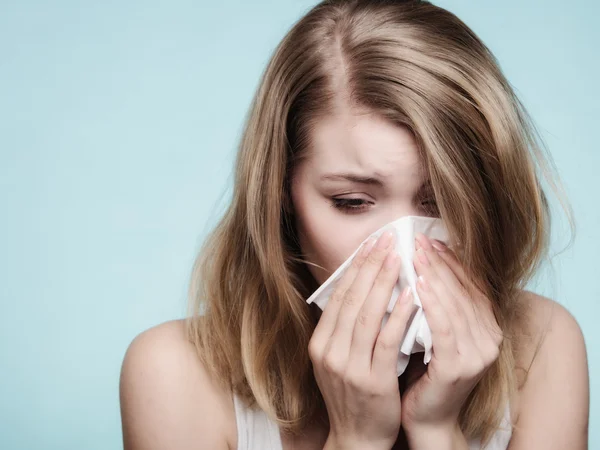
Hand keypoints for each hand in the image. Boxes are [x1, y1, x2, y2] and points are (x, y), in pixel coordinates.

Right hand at [308, 230, 416, 449]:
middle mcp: (329, 351)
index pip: (338, 296)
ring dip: (384, 282)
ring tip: (399, 257)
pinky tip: (411, 295)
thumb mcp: (338, 359)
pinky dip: (399, 315)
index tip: (371, 244)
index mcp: (320, 343)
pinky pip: (386, 340)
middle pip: (352, 299)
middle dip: (370, 266)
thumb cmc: (353, 394)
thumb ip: (344, 329)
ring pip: (367, 314)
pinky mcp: (372, 379)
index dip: (356, 268)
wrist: (357, 437)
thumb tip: (360, 289)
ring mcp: (348, 366)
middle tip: (386, 239)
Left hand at [400, 233, 502, 435]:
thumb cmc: (426, 371)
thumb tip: (425, 265)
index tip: (431, 240)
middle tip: (419, 240)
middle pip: (463, 291)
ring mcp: (476, 354)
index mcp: (487, 328)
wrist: (427, 417)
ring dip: (435, 277)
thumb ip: (440, 304)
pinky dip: (432, 304)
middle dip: (440, 263)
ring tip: (416, 255)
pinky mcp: (458, 367)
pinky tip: (418, 285)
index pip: (471, 286)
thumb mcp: (438, 332)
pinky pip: (445, 327)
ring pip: (454, 305)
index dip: (452, 261)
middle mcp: (489, 339)